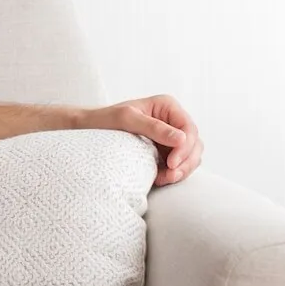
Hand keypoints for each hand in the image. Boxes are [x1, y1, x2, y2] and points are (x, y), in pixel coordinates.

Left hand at [84, 94, 203, 186]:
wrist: (90, 130)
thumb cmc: (104, 119)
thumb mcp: (126, 119)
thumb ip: (154, 127)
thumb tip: (182, 139)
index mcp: (167, 106)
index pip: (188, 128)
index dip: (185, 147)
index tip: (172, 163)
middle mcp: (173, 120)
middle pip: (194, 144)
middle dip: (186, 162)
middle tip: (170, 176)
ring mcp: (170, 137)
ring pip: (191, 156)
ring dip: (182, 170)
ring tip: (164, 179)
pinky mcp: (165, 152)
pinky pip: (179, 165)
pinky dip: (174, 174)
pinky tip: (160, 178)